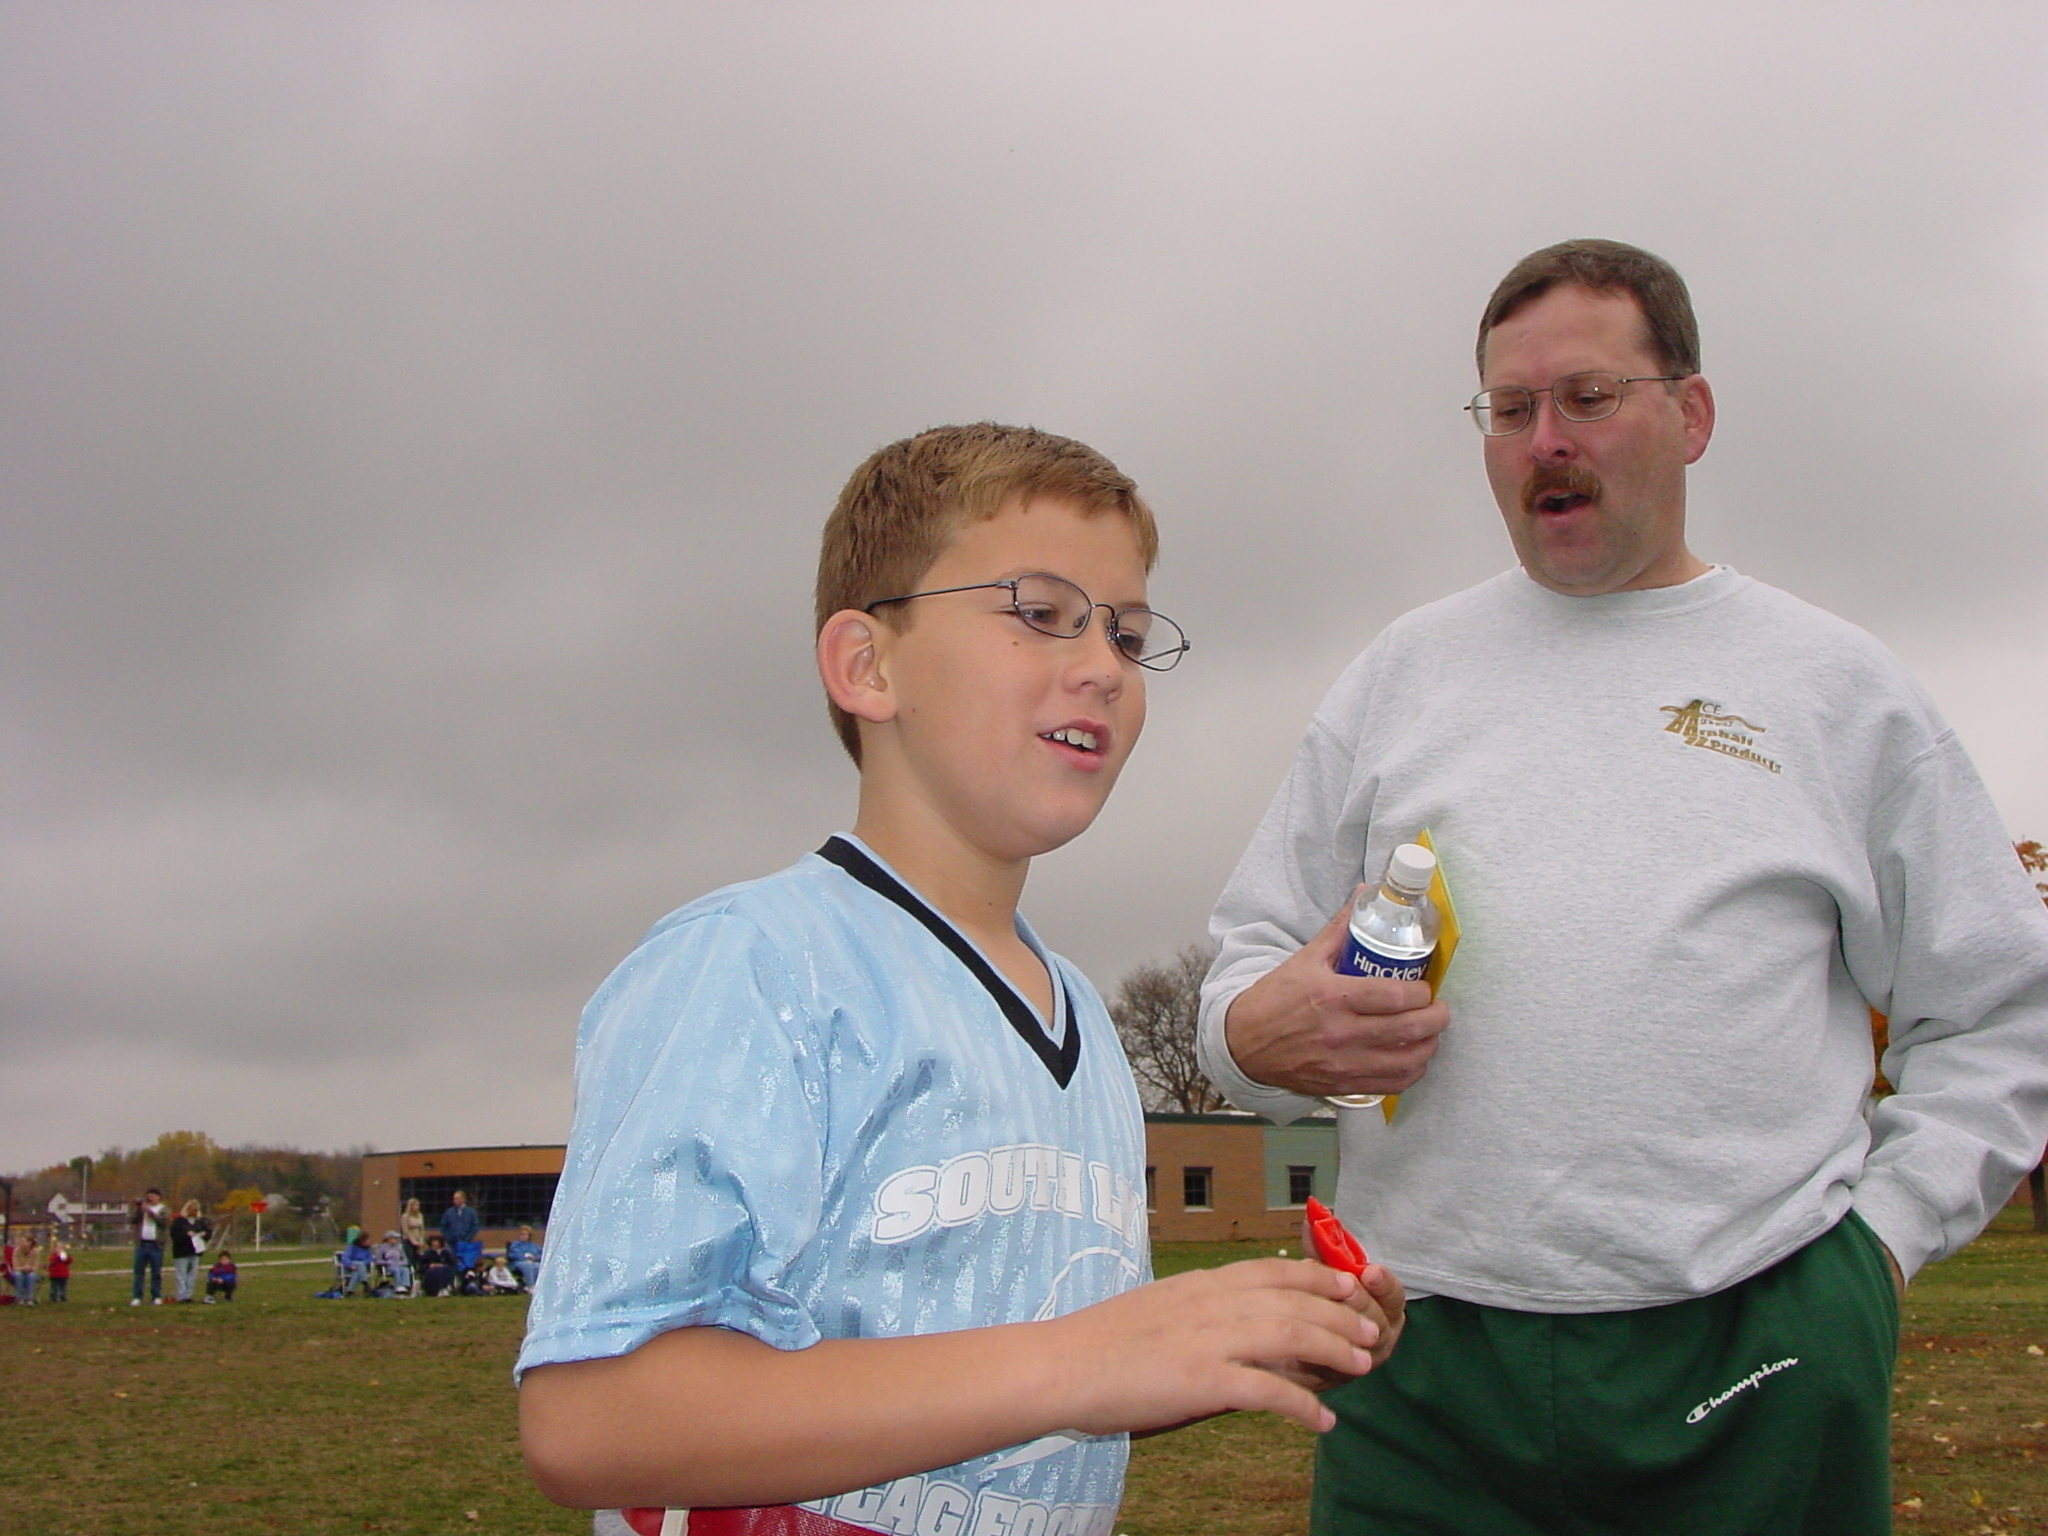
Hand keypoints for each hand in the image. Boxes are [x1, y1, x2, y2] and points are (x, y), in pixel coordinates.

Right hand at [1045, 1259, 1380, 1434]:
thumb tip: (1227, 1328)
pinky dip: (1303, 1406)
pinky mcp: (1201, 1380)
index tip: (1347, 1286)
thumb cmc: (1098, 1343)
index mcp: (1199, 1284)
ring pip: (1291, 1335)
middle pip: (1293, 1300)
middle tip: (1369, 1334)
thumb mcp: (1156, 1310)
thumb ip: (1196, 1313)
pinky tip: (1323, 1422)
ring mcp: (1208, 1339)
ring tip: (1361, 1367)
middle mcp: (1210, 1302)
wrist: (1058, 1365)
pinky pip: (1268, 1391)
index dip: (1317, 1277)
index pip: (1272, 1270)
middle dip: (1340, 1316)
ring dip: (1334, 1351)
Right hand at [1223, 896, 1448, 1098]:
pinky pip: (1391, 1085)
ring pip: (1407, 1061)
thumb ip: (1340, 929)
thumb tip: (1363, 895)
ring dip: (1429, 1047)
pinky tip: (1413, 1059)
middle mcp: (1341, 1033)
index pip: (1395, 996)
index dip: (1421, 992)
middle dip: (1436, 1018)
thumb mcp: (1305, 959)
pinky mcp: (1342, 1085)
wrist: (1242, 1043)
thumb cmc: (1273, 999)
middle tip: (1439, 1009)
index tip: (1424, 988)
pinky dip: (1411, 1073)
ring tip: (1430, 1033)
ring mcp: (1343, 1063)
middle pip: (1409, 1029)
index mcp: (1333, 996)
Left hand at [1293, 1211, 1405, 1379]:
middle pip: (1376, 1318)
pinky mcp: (1338, 1376)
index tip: (1370, 1271)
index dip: (1383, 1283)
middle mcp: (1379, 1334)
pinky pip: (1334, 1364)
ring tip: (1320, 1309)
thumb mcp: (1324, 1273)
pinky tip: (1307, 1338)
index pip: (1393, 1295)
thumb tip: (1312, 1216)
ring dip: (1340, 1324)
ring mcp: (1361, 1358)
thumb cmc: (1319, 1301)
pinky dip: (1321, 1349)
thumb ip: (1321, 1248)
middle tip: (1343, 1288)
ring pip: (1359, 1343)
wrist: (1293, 1345)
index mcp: (1384, 1306)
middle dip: (1358, 1300)